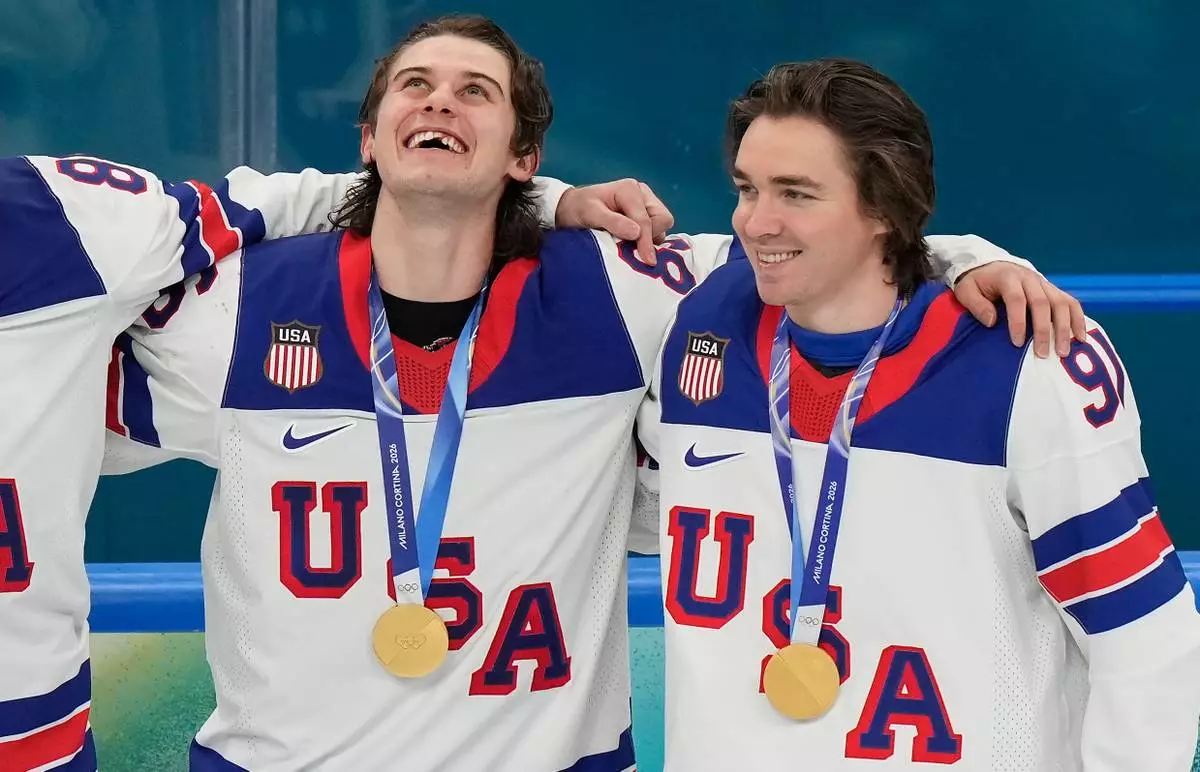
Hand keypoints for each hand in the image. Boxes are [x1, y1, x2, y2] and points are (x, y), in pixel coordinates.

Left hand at [555, 179, 674, 264]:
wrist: (570, 209)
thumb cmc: (578, 209)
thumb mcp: (590, 213)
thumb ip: (613, 222)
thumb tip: (636, 233)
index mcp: (630, 189)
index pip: (646, 219)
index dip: (646, 241)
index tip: (647, 261)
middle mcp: (642, 194)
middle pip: (663, 219)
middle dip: (652, 237)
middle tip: (636, 251)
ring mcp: (645, 205)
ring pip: (662, 226)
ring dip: (650, 240)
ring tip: (630, 249)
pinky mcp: (645, 217)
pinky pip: (656, 231)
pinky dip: (648, 241)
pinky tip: (634, 248)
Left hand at [954, 263, 1086, 357]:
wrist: (989, 265)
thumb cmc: (976, 282)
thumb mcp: (966, 290)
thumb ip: (976, 305)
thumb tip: (992, 322)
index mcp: (1008, 277)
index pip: (1017, 300)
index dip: (1018, 322)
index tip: (1018, 343)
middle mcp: (1030, 279)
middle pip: (1042, 303)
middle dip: (1044, 330)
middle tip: (1042, 354)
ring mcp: (1044, 284)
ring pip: (1061, 303)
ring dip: (1064, 328)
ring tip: (1063, 351)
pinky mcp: (1053, 290)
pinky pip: (1071, 303)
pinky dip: (1078, 319)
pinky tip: (1080, 337)